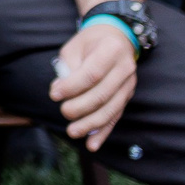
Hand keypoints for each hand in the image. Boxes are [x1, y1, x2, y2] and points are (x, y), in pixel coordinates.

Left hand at [49, 20, 138, 148]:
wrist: (116, 39)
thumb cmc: (90, 42)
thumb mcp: (75, 46)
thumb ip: (67, 67)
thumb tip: (58, 91)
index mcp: (111, 50)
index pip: (92, 73)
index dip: (72, 87)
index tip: (54, 94)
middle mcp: (125, 69)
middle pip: (103, 94)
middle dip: (80, 107)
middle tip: (63, 111)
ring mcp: (129, 85)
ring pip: (111, 109)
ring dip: (91, 124)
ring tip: (73, 131)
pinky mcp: (127, 97)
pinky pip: (115, 117)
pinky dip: (103, 132)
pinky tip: (92, 145)